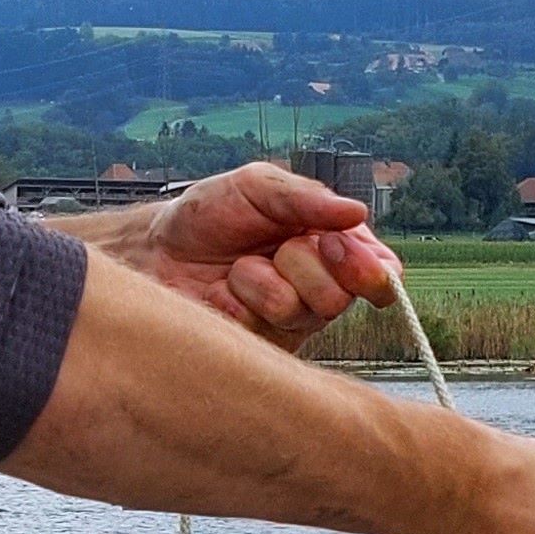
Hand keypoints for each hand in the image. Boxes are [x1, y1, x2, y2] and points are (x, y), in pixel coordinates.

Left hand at [78, 162, 398, 349]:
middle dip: (306, 264)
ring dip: (266, 280)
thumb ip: (307, 199)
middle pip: (344, 295)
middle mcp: (320, 288)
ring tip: (238, 267)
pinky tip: (226, 290)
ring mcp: (292, 321)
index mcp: (333, 247)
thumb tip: (358, 213)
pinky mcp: (263, 347)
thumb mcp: (258, 186)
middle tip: (279, 246)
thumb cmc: (209, 214)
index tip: (339, 246)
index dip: (371, 268)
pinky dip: (243, 301)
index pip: (380, 271)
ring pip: (306, 312)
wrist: (154, 250)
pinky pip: (269, 330)